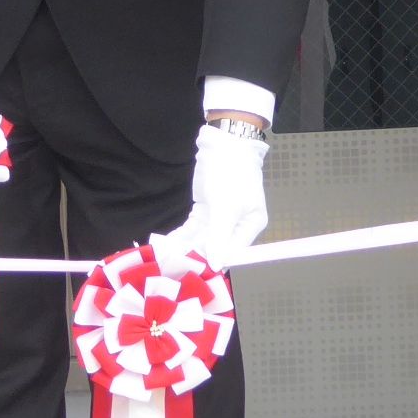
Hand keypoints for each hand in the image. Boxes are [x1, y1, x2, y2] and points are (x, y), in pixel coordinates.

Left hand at [159, 123, 269, 271]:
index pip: (233, 253)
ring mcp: (219, 220)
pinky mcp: (204, 212)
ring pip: (201, 240)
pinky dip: (182, 236)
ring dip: (186, 247)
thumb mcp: (226, 207)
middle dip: (197, 256)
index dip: (215, 263)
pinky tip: (168, 245)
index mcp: (250, 227)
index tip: (195, 273)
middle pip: (215, 248)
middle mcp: (236, 227)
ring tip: (167, 258)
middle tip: (175, 267)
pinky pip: (193, 229)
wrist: (223, 144)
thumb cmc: (231, 174)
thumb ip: (219, 237)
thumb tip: (215, 266)